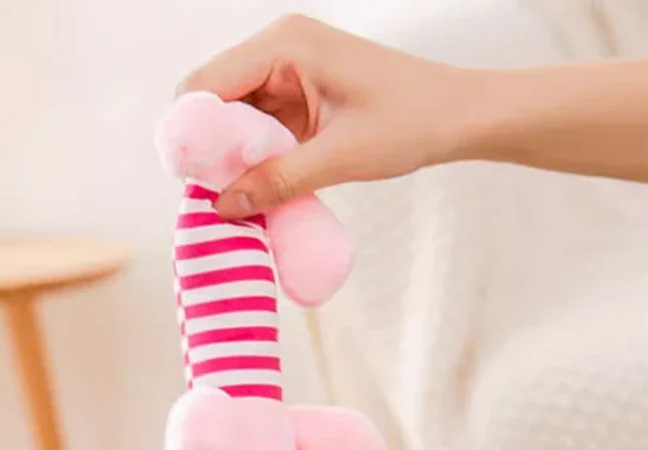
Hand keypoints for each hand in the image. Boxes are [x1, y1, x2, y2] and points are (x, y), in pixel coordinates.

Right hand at [179, 15, 467, 217]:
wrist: (458, 115)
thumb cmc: (411, 121)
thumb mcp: (340, 158)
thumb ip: (277, 181)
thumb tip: (222, 207)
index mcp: (285, 44)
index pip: (204, 85)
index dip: (189, 134)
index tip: (195, 182)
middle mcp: (277, 49)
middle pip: (210, 101)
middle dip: (208, 150)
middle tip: (219, 196)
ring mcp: (284, 72)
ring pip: (229, 120)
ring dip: (229, 159)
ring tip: (242, 196)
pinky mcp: (294, 97)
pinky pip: (253, 130)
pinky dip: (251, 160)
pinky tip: (260, 186)